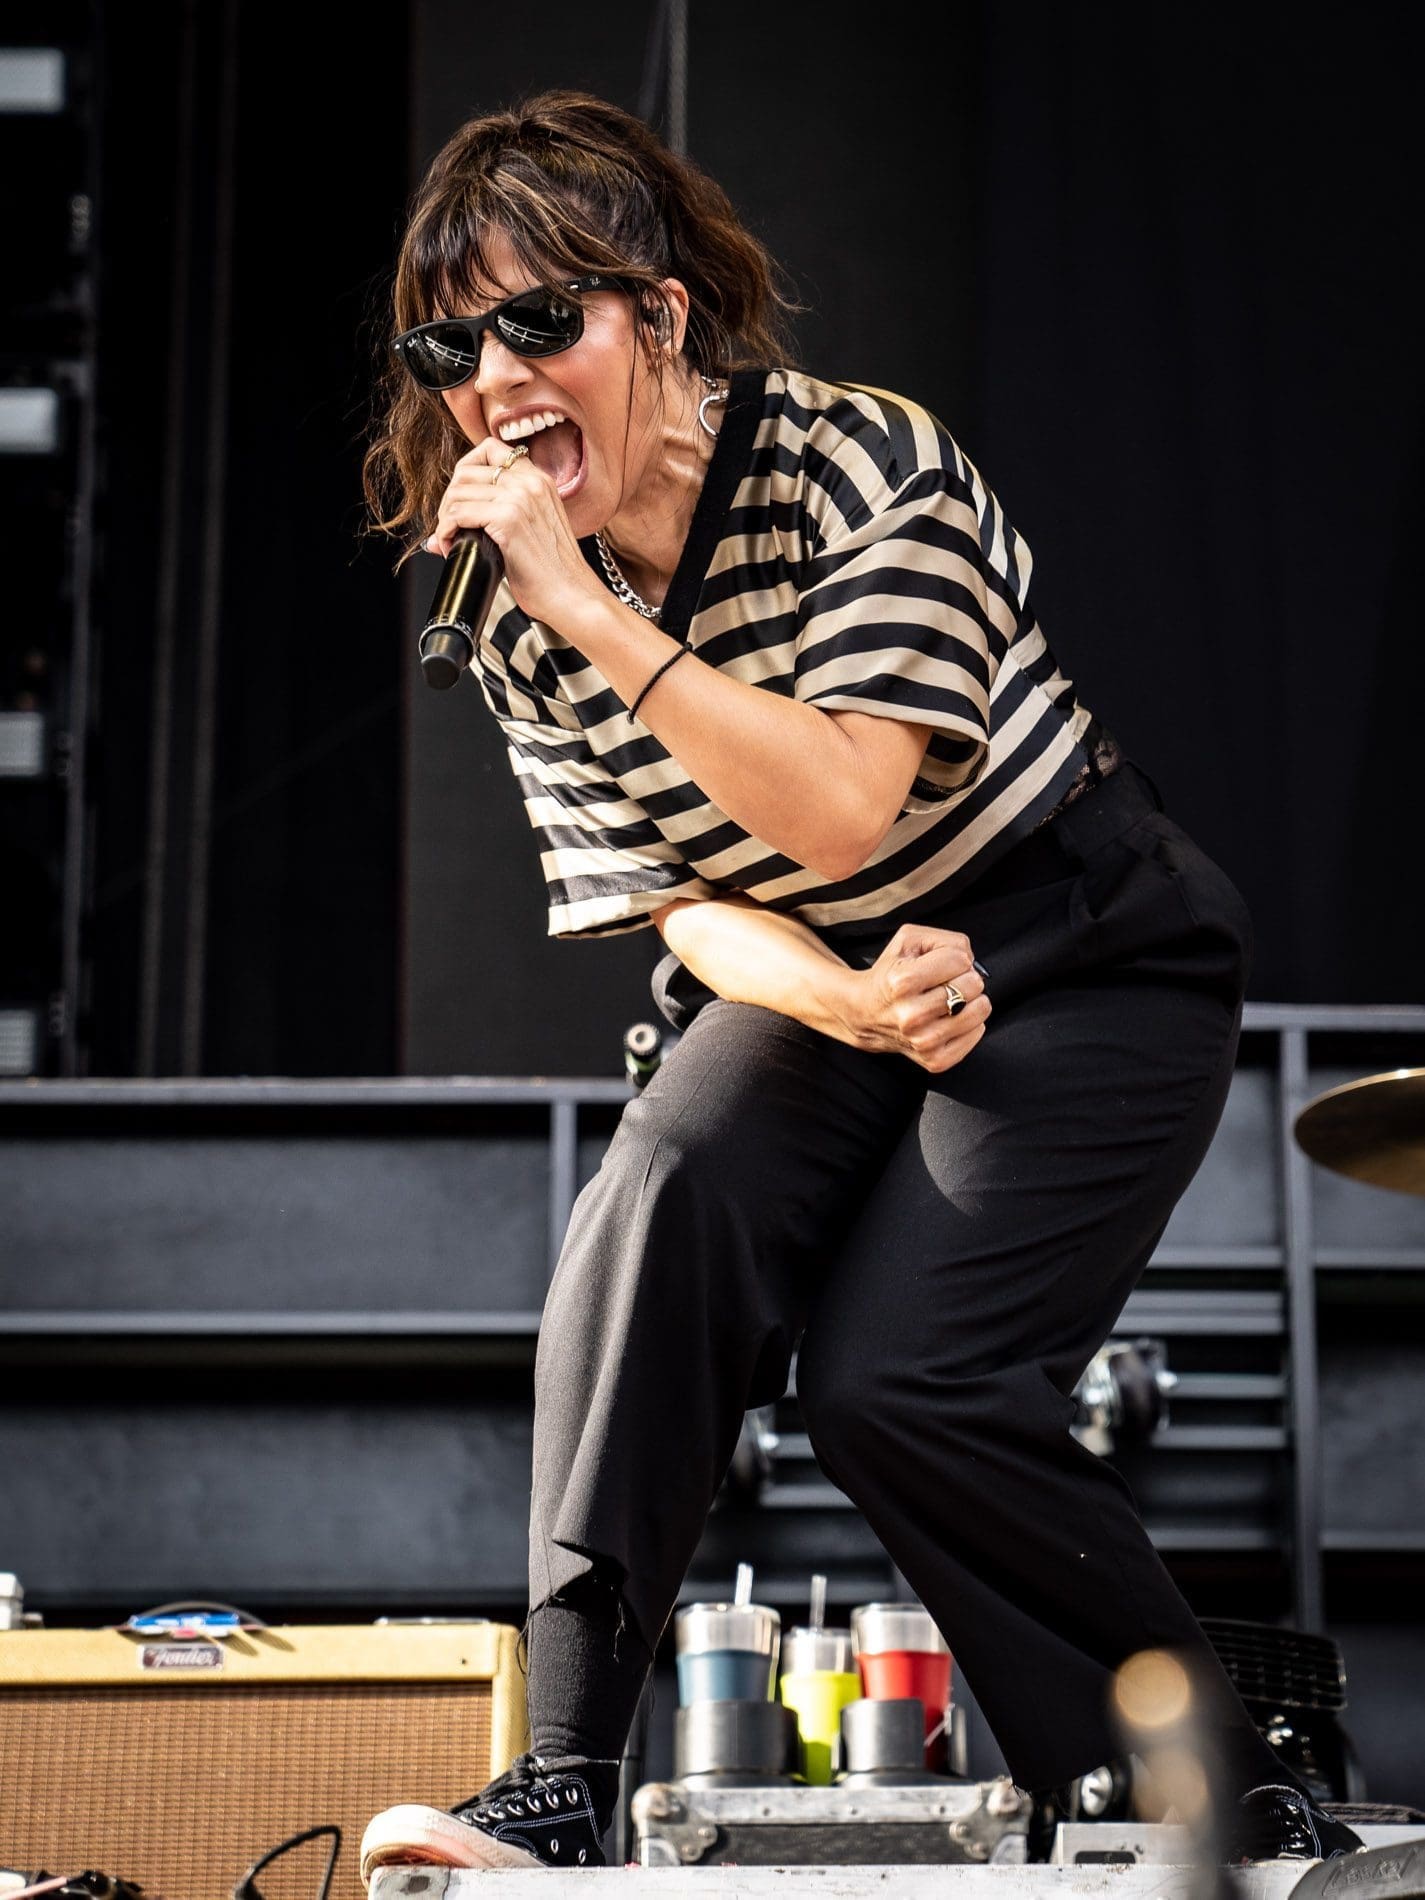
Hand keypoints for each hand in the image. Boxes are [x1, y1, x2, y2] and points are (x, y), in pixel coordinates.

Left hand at [423, 438, 602, 628]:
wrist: (574, 596)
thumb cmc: (555, 574)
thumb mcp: (532, 531)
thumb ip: (499, 517)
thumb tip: (451, 524)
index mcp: (538, 480)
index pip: (490, 450)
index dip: (465, 472)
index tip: (462, 500)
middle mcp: (530, 482)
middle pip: (466, 471)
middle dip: (449, 500)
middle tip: (452, 527)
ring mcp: (520, 498)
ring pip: (458, 492)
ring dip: (446, 518)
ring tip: (452, 540)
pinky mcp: (508, 520)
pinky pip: (458, 514)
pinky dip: (446, 532)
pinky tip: (453, 547)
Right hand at [839, 923, 990, 1072]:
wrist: (865, 1012)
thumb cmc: (891, 974)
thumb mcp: (909, 941)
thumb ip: (946, 940)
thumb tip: (972, 961)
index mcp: (902, 982)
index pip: (961, 960)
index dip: (956, 958)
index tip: (942, 965)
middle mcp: (911, 1015)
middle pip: (972, 985)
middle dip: (965, 978)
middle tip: (947, 983)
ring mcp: (923, 1041)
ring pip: (980, 1011)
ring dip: (972, 1001)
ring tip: (951, 1000)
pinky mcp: (934, 1060)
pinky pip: (976, 1034)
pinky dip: (970, 1024)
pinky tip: (950, 1018)